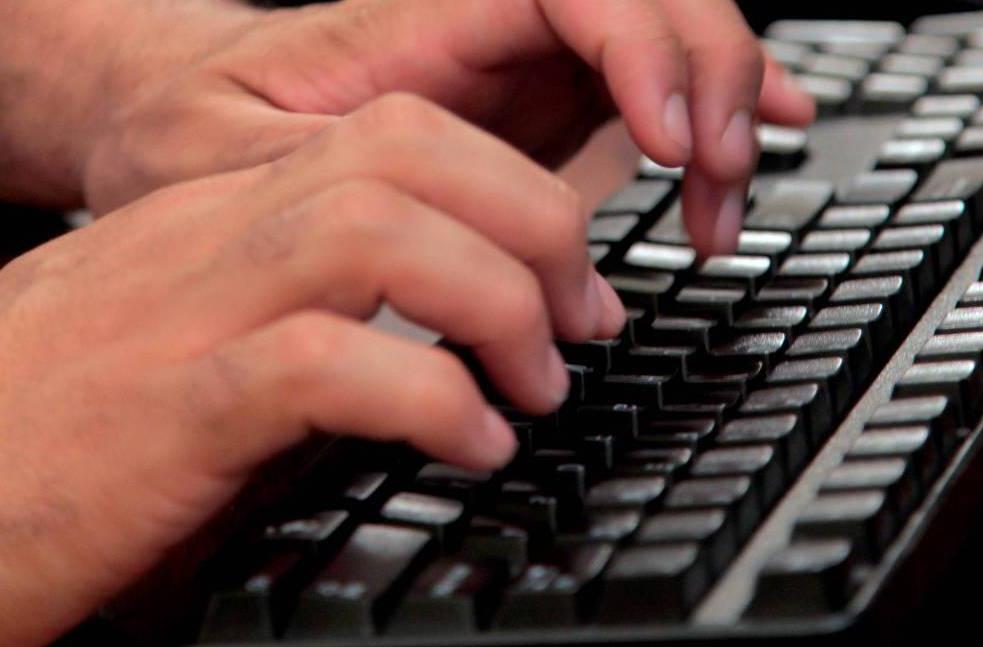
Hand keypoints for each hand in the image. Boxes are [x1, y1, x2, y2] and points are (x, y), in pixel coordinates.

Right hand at [0, 95, 622, 646]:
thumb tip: (422, 335)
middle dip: (532, 229)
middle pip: (411, 157)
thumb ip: (296, 306)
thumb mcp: (192, 328)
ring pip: (382, 232)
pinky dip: (429, 398)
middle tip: (576, 324)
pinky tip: (469, 443)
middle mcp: (217, 233)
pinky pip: (328, 362)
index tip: (565, 281)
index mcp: (230, 212)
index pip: (401, 137)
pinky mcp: (175, 404)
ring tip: (536, 384)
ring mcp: (194, 309)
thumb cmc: (62, 417)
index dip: (513, 194)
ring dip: (495, 304)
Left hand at [83, 0, 814, 254]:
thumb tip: (417, 237)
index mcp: (416, 24)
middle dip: (708, 75)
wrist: (186, 127)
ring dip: (720, 113)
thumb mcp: (218, 158)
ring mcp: (523, 72)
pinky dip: (711, 121)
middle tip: (714, 178)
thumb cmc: (194, 133)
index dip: (640, 41)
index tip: (665, 138)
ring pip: (665, 44)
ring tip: (721, 206)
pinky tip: (746, 153)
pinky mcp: (540, 118)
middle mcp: (486, 33)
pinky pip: (650, 95)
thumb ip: (313, 179)